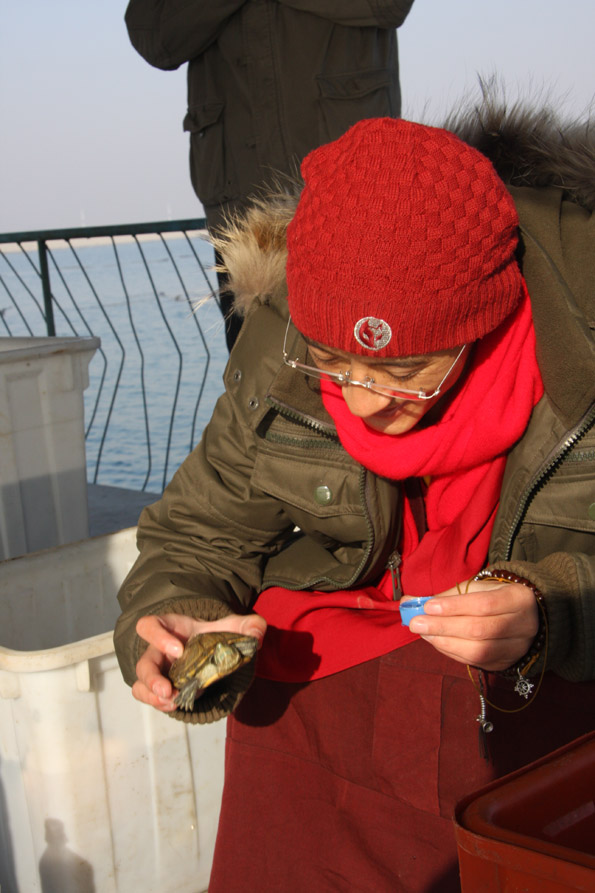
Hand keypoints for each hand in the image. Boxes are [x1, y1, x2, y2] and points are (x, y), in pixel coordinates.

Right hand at [132, 612, 266, 711]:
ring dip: (153, 696)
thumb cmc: (216, 634)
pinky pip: (150, 697)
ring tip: (173, 702)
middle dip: (152, 678)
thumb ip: (248, 626)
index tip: (179, 650)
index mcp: (171, 628)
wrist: (214, 649)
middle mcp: (159, 650)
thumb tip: (257, 634)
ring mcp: (160, 671)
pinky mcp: (164, 688)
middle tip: (168, 690)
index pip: (150, 625)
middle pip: (143, 662)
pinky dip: (159, 704)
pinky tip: (176, 706)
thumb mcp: (233, 626)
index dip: (158, 637)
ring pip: (141, 684)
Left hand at [406, 578, 538, 671]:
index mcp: (518, 599)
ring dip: (444, 642)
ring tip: (424, 633)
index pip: (484, 604)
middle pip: (479, 630)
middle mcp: (523, 625)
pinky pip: (475, 662)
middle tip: (416, 623)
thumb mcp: (477, 588)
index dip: (454, 607)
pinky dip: (451, 652)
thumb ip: (447, 595)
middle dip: (443, 627)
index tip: (428, 606)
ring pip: (478, 651)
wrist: (523, 617)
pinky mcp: (505, 663)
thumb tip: (409, 602)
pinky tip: (436, 642)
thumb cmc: (494, 597)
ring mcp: (516, 648)